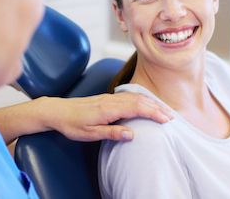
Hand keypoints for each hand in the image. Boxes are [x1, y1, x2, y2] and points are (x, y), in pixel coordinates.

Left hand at [38, 92, 172, 141]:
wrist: (57, 110)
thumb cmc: (72, 124)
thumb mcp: (90, 133)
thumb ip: (111, 133)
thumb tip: (132, 134)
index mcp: (108, 108)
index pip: (137, 108)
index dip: (154, 113)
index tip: (166, 119)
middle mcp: (111, 100)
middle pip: (140, 100)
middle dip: (157, 107)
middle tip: (172, 116)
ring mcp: (110, 97)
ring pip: (135, 96)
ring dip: (151, 102)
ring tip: (163, 110)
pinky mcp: (107, 98)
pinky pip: (129, 96)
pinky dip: (142, 99)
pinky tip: (146, 102)